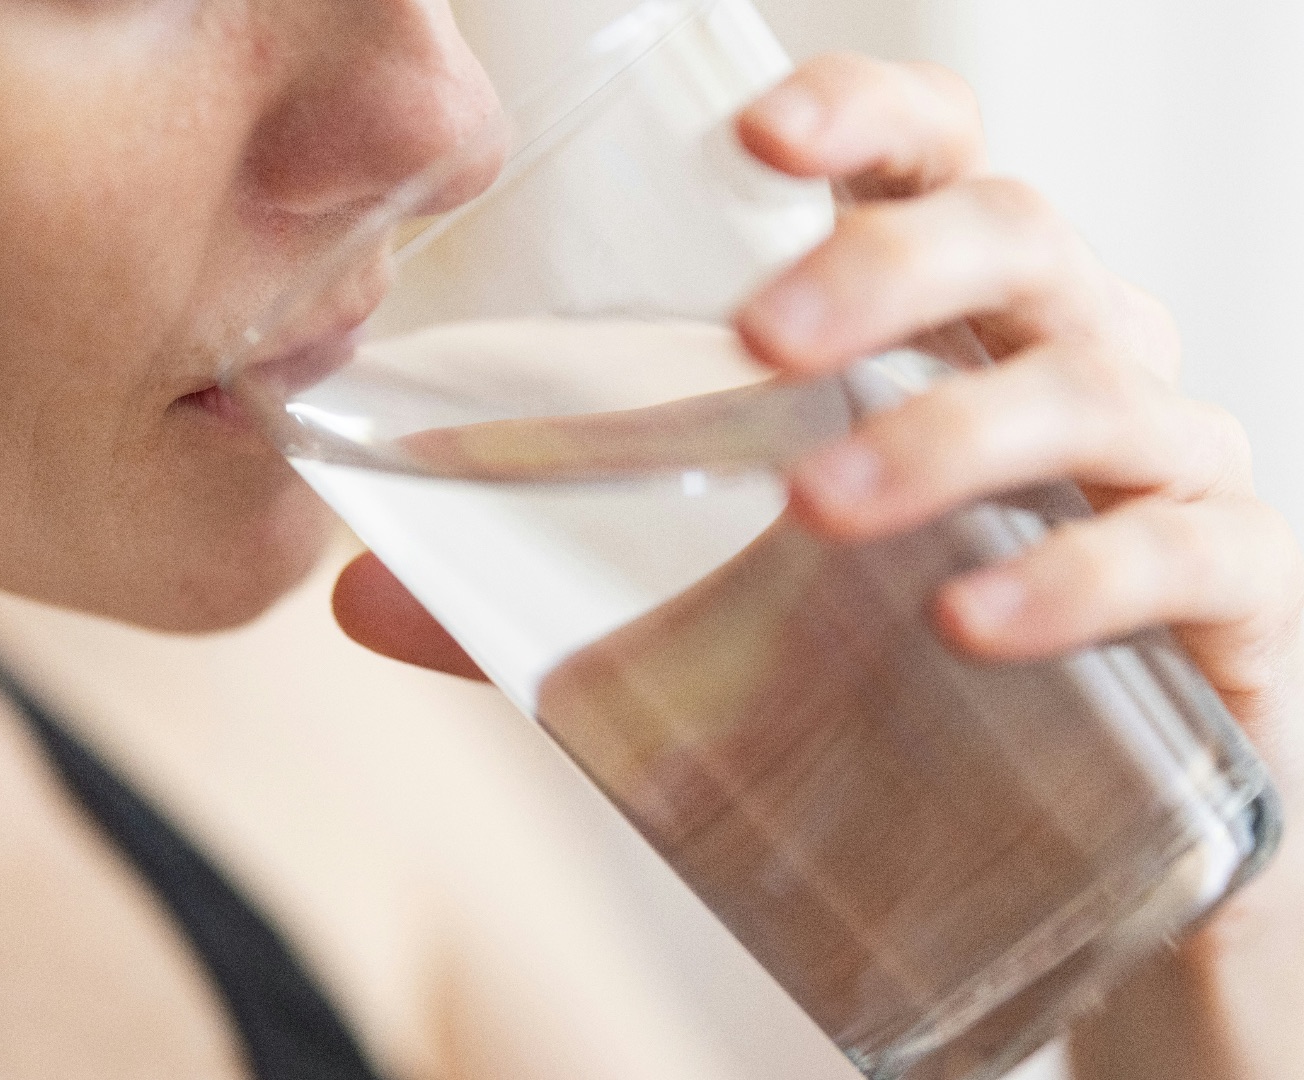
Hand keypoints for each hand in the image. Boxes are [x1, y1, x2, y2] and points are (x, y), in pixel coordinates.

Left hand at [334, 53, 1303, 1078]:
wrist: (1091, 866)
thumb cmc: (903, 695)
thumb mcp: (726, 630)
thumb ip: (557, 604)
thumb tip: (361, 597)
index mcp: (951, 335)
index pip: (933, 167)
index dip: (864, 117)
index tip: (756, 128)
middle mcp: (1072, 368)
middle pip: (1021, 240)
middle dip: (890, 268)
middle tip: (763, 337)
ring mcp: (1167, 477)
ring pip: (1096, 388)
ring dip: (952, 431)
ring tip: (821, 503)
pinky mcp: (1238, 607)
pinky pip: (1185, 554)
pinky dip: (1075, 575)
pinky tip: (968, 620)